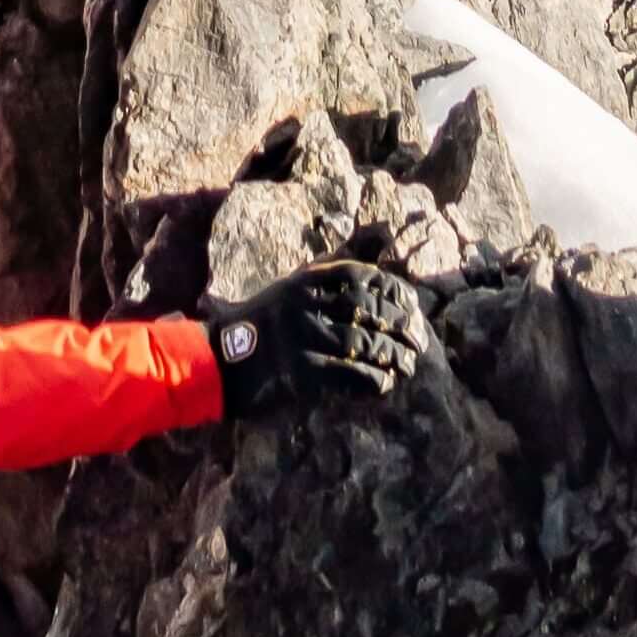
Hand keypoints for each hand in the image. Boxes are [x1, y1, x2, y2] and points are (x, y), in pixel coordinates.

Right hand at [204, 261, 426, 423]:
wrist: (219, 362)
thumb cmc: (260, 325)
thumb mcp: (291, 289)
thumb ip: (328, 278)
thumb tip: (376, 251)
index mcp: (304, 281)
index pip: (361, 277)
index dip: (393, 290)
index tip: (411, 304)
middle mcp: (305, 304)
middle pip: (368, 310)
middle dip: (400, 326)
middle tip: (417, 341)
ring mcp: (303, 338)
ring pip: (364, 343)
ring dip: (394, 356)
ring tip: (407, 365)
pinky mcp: (302, 373)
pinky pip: (350, 375)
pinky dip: (373, 381)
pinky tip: (384, 385)